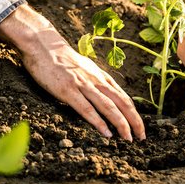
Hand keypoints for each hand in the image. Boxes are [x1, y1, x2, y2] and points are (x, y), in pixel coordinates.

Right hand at [0, 5, 144, 140]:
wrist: (43, 45)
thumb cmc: (63, 59)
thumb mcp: (86, 68)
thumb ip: (98, 80)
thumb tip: (109, 92)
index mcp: (102, 77)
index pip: (124, 98)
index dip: (134, 114)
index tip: (140, 127)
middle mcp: (97, 81)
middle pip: (122, 103)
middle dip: (134, 121)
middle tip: (141, 137)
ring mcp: (83, 85)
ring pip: (108, 106)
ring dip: (121, 123)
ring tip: (128, 138)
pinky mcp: (68, 90)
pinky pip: (86, 109)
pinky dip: (98, 122)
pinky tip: (106, 133)